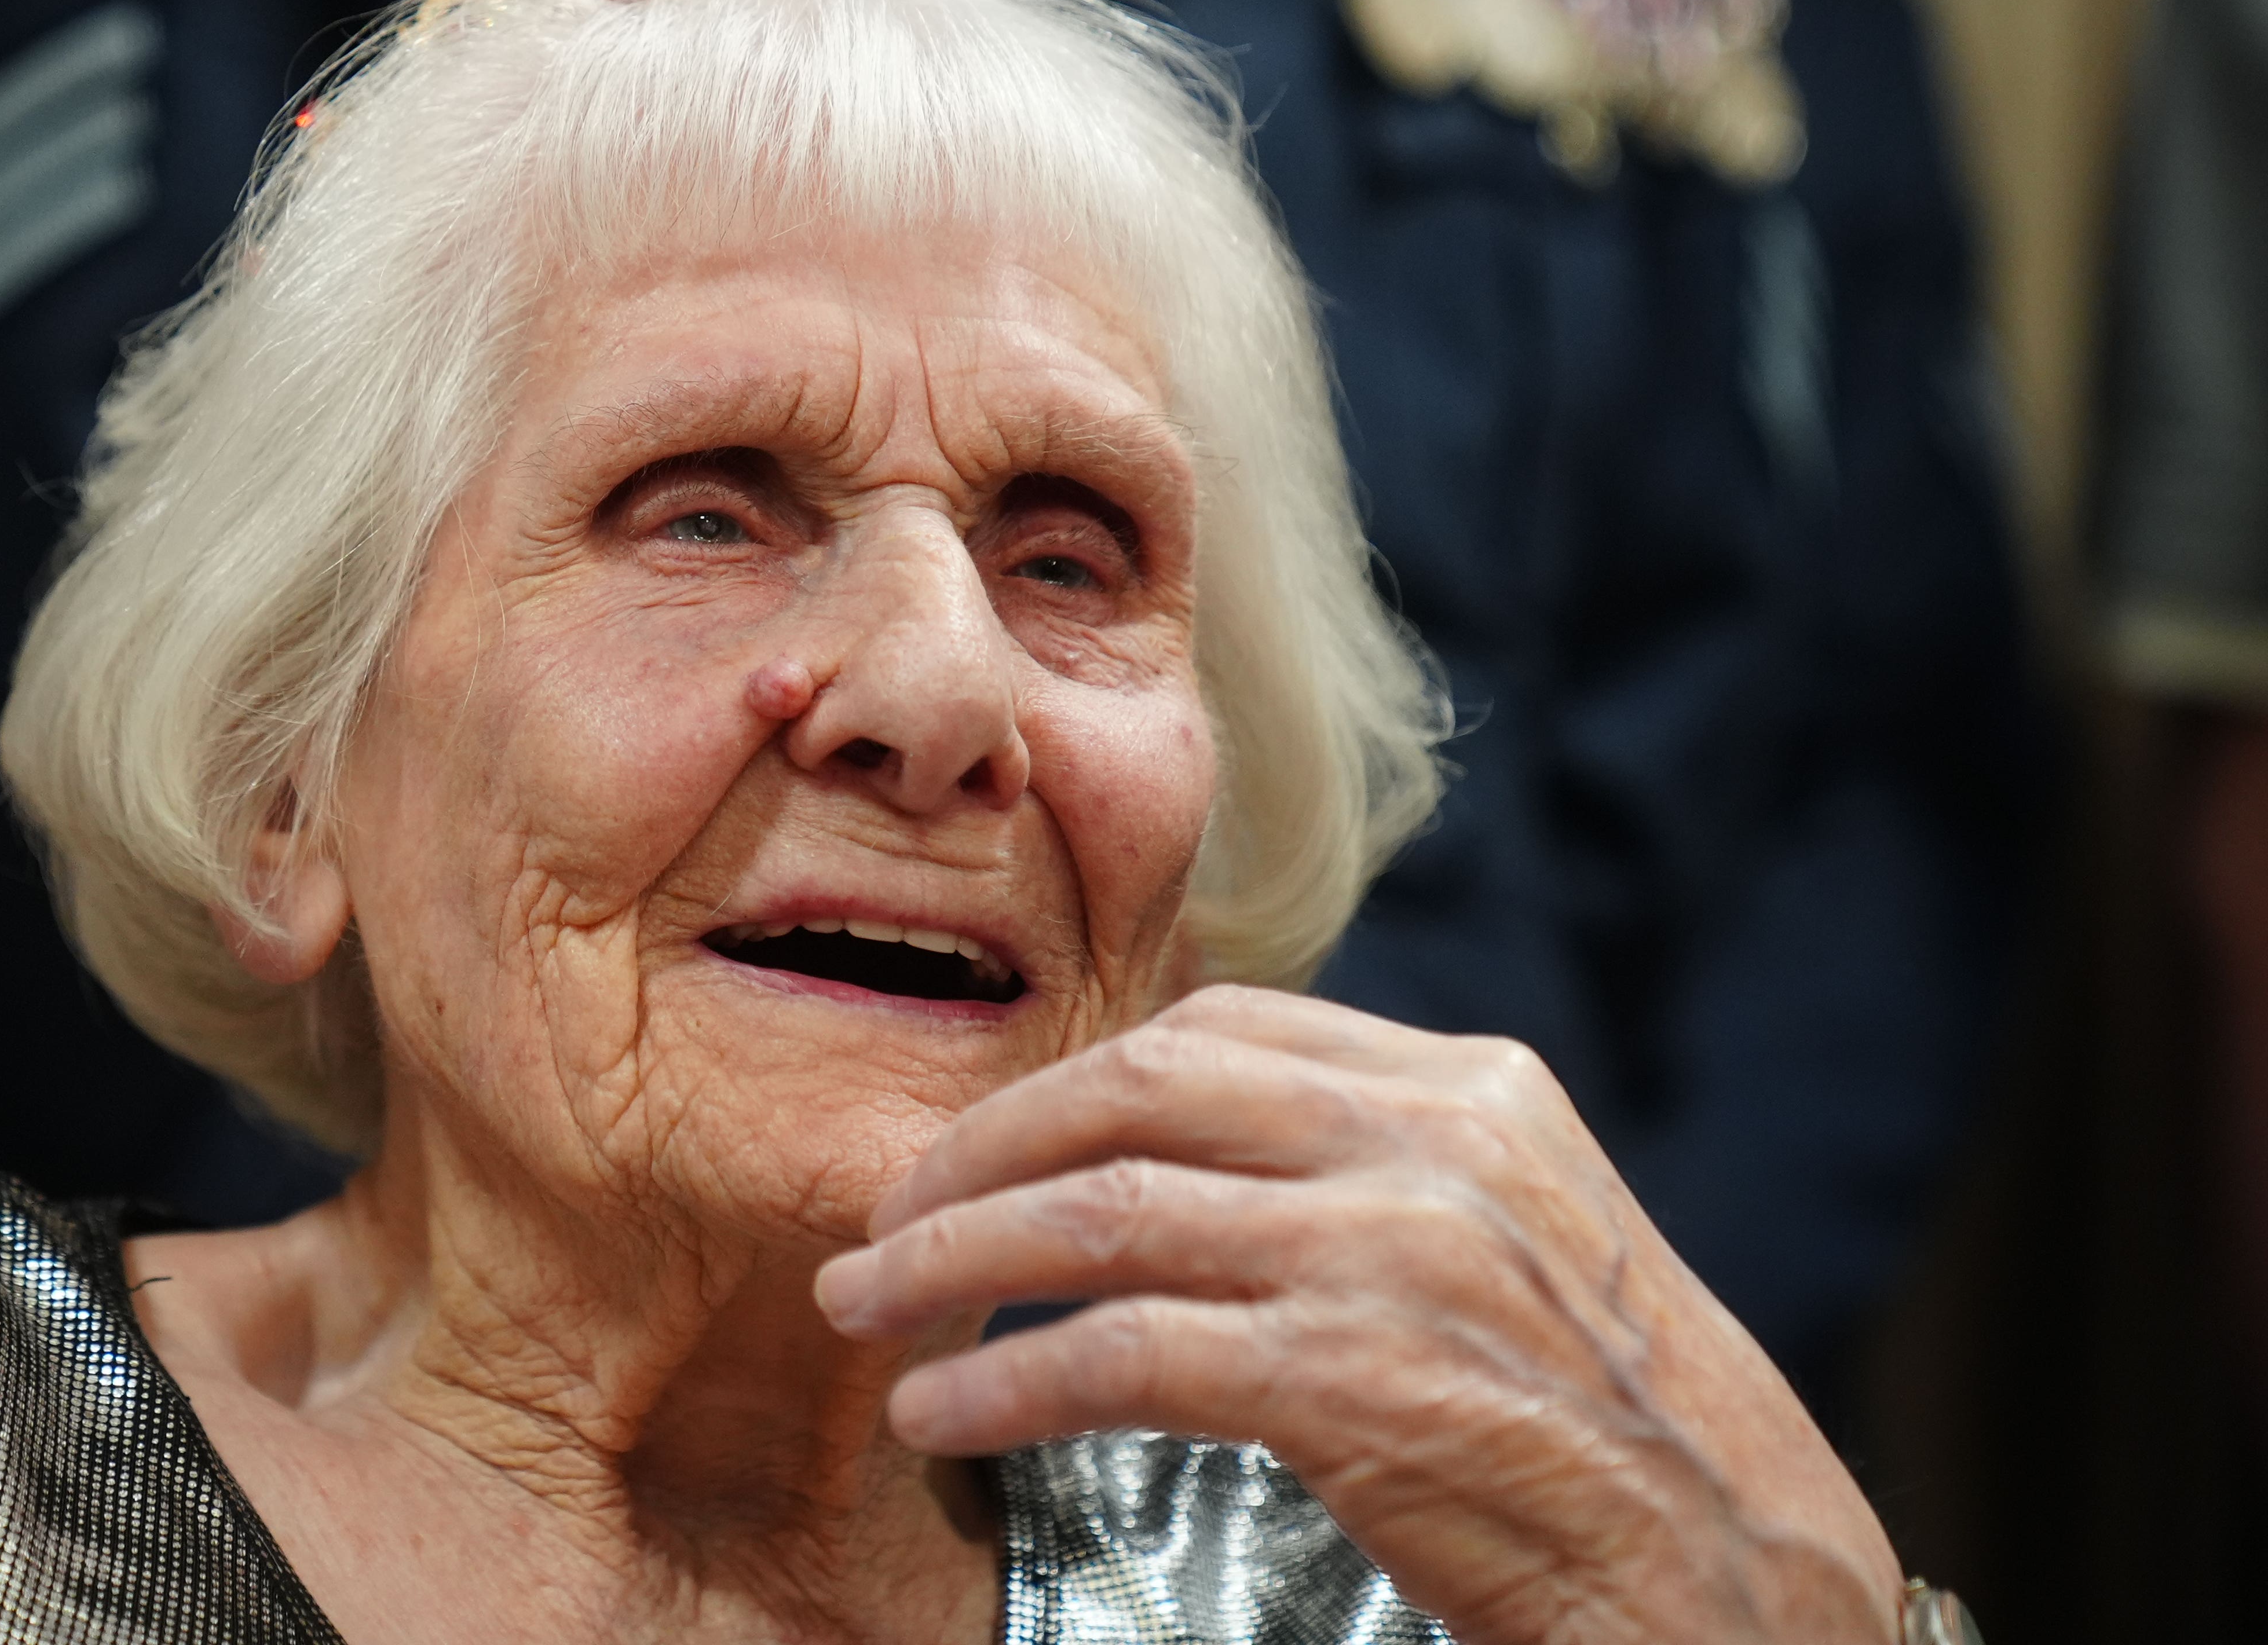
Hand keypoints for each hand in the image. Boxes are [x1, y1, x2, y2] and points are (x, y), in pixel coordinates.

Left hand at [814, 985, 1904, 1644]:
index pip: (1221, 1031)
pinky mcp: (1349, 1381)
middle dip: (981, 1147)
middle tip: (887, 1216)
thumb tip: (1190, 1160)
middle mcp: (1429, 1146)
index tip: (985, 1139)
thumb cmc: (1617, 1433)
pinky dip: (1005, 1379)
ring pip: (1101, 1212)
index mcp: (1470, 1092)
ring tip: (870, 1306)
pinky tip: (941, 1410)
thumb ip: (1377, 1173)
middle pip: (1135, 1094)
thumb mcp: (1518, 1240)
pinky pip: (1118, 1354)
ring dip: (954, 1256)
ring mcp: (1389, 1257)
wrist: (1746, 1584)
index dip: (1071, 1080)